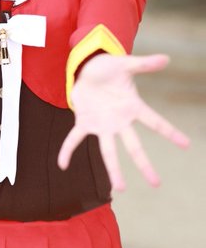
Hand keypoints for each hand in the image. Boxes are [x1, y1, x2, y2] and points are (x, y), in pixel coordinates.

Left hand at [58, 53, 189, 190]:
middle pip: (133, 146)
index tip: (186, 144)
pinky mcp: (84, 121)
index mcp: (133, 107)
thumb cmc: (109, 68)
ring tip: (120, 188)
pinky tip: (62, 165)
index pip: (155, 122)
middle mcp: (119, 121)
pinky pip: (74, 139)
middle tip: (156, 183)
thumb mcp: (125, 64)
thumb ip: (144, 64)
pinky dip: (67, 150)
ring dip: (113, 169)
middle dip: (144, 164)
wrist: (88, 68)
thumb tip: (167, 58)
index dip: (170, 132)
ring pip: (108, 151)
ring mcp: (102, 124)